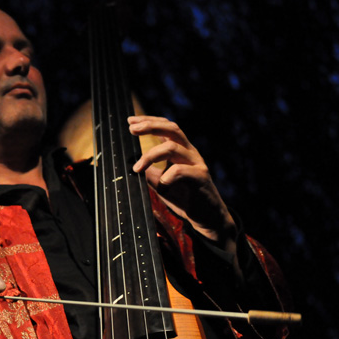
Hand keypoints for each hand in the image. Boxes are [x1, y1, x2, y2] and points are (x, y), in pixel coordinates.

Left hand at [128, 115, 236, 248]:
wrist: (207, 217)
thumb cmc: (184, 198)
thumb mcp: (161, 183)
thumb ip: (149, 173)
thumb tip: (131, 165)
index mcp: (181, 150)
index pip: (166, 128)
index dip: (149, 121)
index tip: (131, 121)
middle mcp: (190, 152)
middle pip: (172, 129)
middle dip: (151, 126)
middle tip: (132, 129)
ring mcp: (196, 163)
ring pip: (173, 147)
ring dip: (151, 155)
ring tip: (137, 168)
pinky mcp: (201, 178)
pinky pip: (182, 170)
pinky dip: (169, 175)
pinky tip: (162, 184)